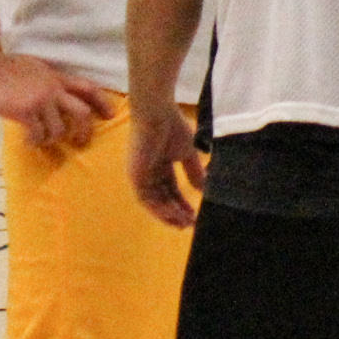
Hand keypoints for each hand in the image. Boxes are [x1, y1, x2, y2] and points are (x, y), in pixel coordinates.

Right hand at [0, 52, 114, 148]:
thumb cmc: (6, 67)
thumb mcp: (37, 69)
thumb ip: (50, 82)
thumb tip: (57, 100)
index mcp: (58, 78)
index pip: (88, 88)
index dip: (103, 102)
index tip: (111, 115)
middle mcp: (53, 89)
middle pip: (82, 113)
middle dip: (85, 131)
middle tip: (80, 142)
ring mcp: (40, 100)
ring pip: (59, 129)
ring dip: (52, 139)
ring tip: (41, 140)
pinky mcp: (25, 111)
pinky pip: (38, 134)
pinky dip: (35, 141)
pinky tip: (29, 141)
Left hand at [128, 104, 203, 227]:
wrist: (157, 115)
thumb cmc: (172, 127)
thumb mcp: (187, 153)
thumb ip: (194, 172)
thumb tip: (203, 189)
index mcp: (159, 166)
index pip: (171, 189)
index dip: (182, 202)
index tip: (195, 214)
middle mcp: (147, 174)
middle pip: (162, 198)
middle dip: (176, 212)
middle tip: (190, 224)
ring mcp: (140, 176)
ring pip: (154, 202)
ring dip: (168, 214)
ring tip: (184, 223)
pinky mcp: (136, 176)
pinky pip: (147, 199)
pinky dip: (159, 209)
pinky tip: (174, 215)